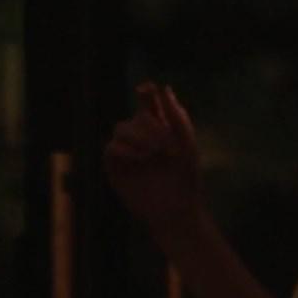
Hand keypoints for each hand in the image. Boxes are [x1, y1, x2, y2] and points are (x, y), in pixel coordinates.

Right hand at [103, 82, 203, 230]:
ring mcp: (128, 152)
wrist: (177, 209)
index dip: (146, 94)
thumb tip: (163, 88)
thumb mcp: (187, 143)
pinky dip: (125, 149)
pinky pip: (111, 148)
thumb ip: (177, 116)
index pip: (148, 104)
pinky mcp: (115, 168)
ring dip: (138, 137)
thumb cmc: (186, 178)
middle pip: (136, 117)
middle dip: (151, 127)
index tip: (147, 90)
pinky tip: (141, 158)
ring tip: (153, 153)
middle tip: (166, 146)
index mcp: (160, 129)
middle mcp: (142, 138)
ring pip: (120, 128)